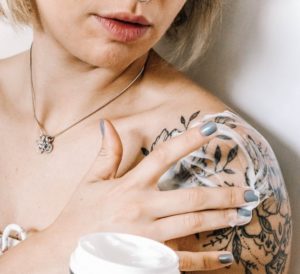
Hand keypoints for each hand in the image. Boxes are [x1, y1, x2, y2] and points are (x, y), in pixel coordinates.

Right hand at [48, 119, 256, 271]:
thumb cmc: (77, 215)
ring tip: (244, 213)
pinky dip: (206, 260)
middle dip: (223, 194)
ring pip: (193, 225)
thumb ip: (106, 153)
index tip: (211, 129)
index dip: (188, 140)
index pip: (164, 156)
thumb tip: (108, 124)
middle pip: (191, 198)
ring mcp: (147, 237)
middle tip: (249, 191)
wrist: (62, 252)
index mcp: (129, 186)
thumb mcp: (90, 181)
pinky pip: (182, 260)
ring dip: (222, 218)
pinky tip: (225, 257)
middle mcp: (141, 209)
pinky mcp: (148, 260)